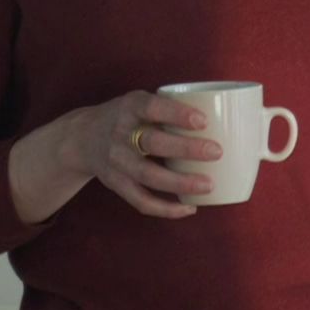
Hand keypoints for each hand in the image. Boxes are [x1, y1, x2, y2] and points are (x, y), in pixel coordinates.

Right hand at [59, 90, 221, 217]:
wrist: (82, 137)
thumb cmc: (127, 117)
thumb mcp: (140, 101)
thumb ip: (170, 108)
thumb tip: (227, 117)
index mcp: (130, 107)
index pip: (153, 107)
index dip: (177, 114)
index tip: (203, 121)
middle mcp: (120, 133)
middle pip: (153, 143)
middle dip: (186, 149)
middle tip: (216, 152)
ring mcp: (117, 161)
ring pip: (148, 176)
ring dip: (180, 183)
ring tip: (209, 185)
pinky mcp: (116, 184)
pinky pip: (141, 201)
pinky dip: (166, 208)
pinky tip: (189, 208)